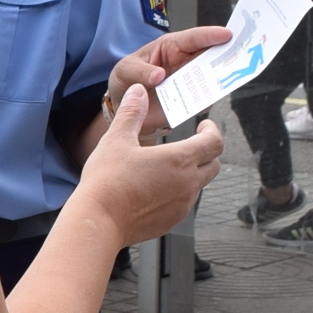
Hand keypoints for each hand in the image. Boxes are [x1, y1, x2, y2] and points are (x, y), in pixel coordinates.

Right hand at [76, 85, 223, 243]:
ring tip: (168, 166)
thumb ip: (132, 112)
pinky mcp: (171, 221)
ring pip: (199, 185)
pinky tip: (156, 188)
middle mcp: (187, 184)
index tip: (204, 126)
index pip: (215, 143)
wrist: (98, 220)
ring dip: (191, 173)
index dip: (212, 131)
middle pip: (213, 165)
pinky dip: (178, 192)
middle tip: (192, 143)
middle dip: (206, 152)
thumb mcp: (117, 139)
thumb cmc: (107, 181)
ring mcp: (181, 205)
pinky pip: (183, 203)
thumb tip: (138, 92)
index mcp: (180, 160)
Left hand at [106, 26, 231, 143]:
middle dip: (226, 52)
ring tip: (234, 74)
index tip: (227, 34)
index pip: (194, 38)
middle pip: (210, 55)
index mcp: (171, 47)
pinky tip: (213, 97)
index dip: (211, 35)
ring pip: (210, 77)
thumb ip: (140, 71)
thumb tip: (159, 75)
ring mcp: (188, 82)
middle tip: (243, 51)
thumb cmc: (125, 80)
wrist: (124, 109)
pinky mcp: (189, 101)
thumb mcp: (126, 70)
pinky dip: (209, 99)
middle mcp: (184, 63)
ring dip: (222, 76)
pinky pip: (203, 99)